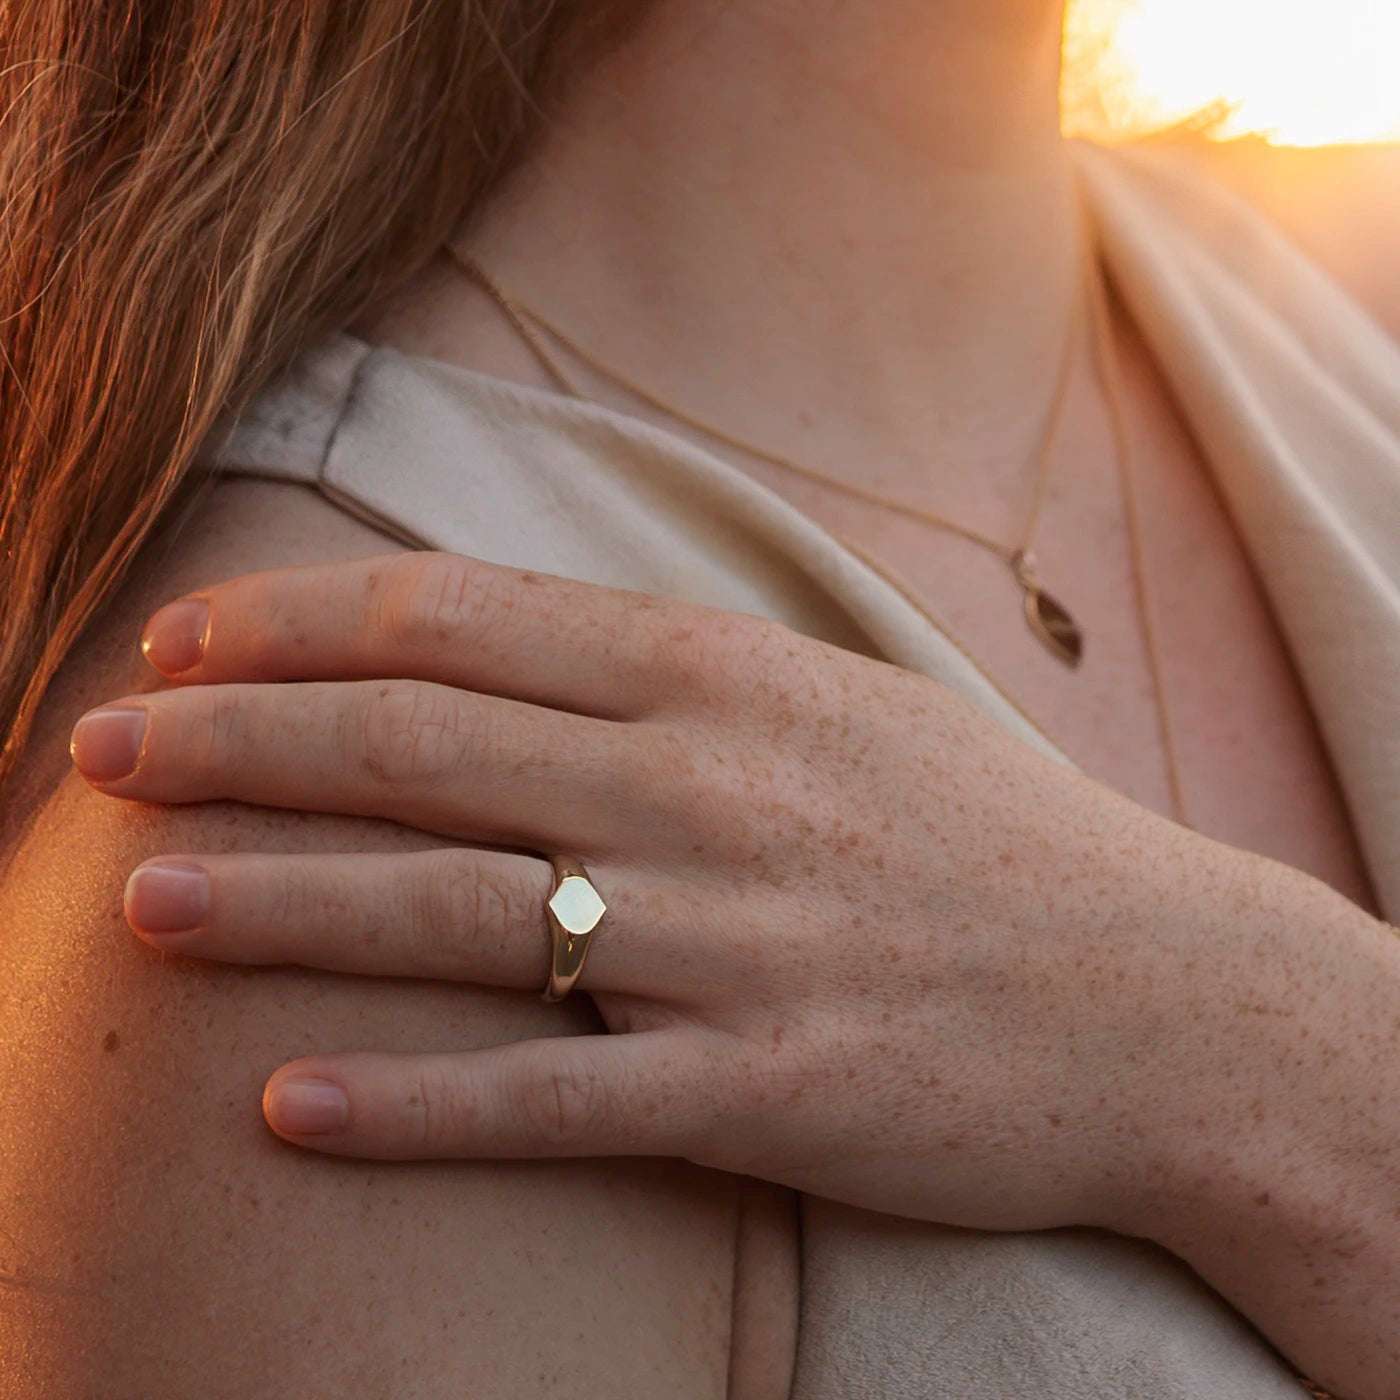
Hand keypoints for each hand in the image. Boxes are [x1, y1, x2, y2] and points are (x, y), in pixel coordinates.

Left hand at [70, 550, 1314, 1236]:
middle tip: (104, 749)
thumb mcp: (835, 701)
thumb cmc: (988, 837)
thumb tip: (508, 649)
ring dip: (275, 905)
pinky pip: (545, 1097)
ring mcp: (730, 940)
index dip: (295, 627)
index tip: (184, 638)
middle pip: (416, 747)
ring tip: (143, 904)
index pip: (454, 623)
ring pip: (449, 913)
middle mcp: (706, 790)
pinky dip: (406, 1105)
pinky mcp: (760, 1088)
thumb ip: (671, 674)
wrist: (1162, 993)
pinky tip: (288, 1111)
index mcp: (721, 679)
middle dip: (236, 742)